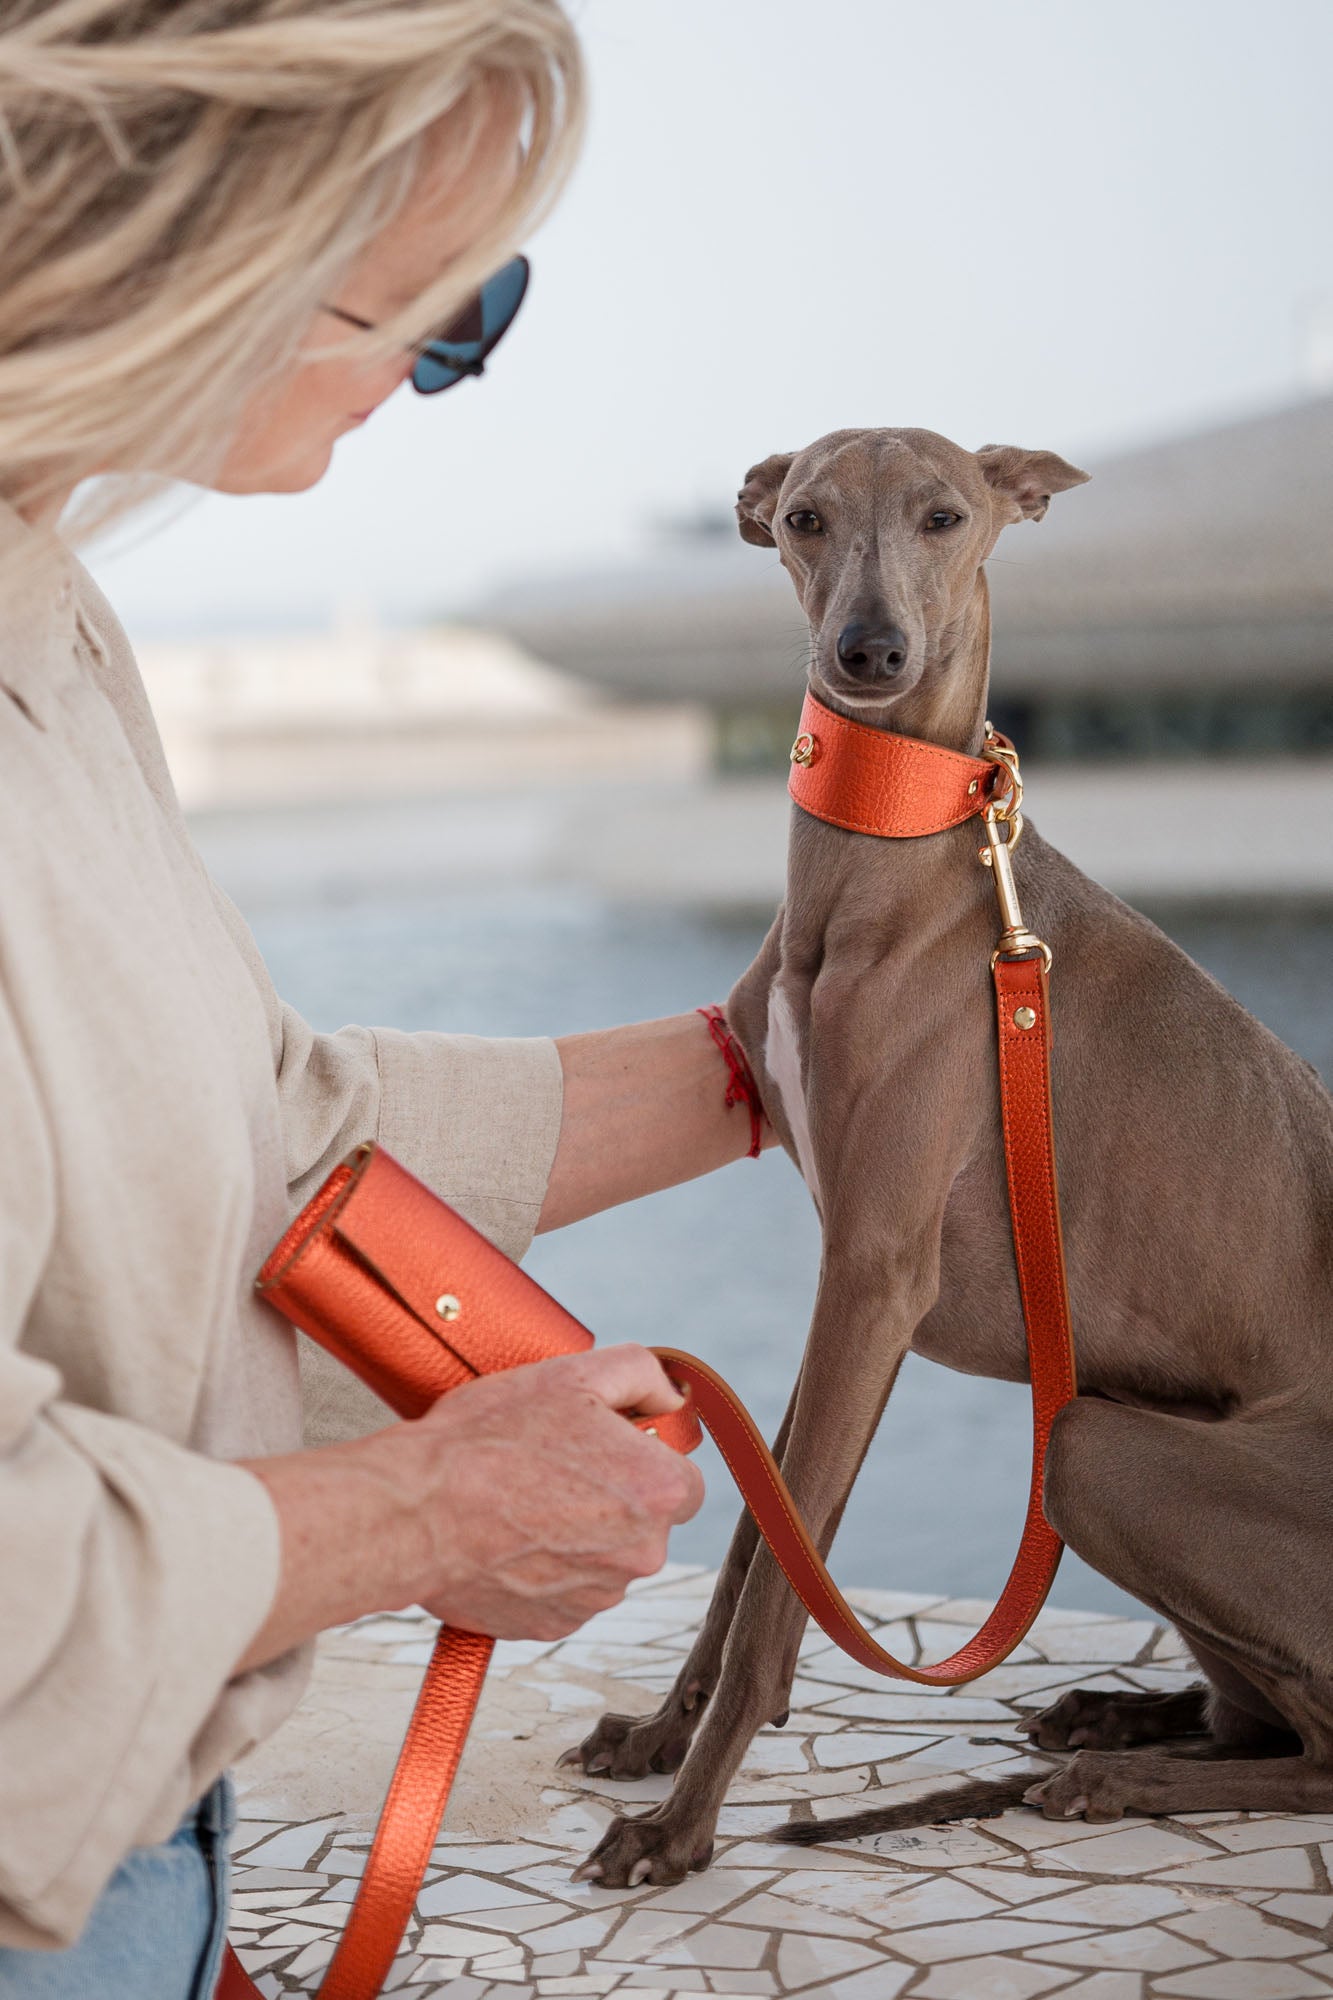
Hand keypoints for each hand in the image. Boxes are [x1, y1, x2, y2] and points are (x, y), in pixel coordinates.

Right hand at [401, 1345, 702, 1638]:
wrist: (416, 1510)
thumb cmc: (489, 1440)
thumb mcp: (572, 1374)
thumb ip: (643, 1375)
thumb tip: (672, 1398)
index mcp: (658, 1492)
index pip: (681, 1480)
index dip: (642, 1458)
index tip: (601, 1448)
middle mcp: (640, 1555)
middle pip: (642, 1521)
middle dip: (608, 1497)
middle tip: (549, 1467)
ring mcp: (596, 1597)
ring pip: (602, 1557)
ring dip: (574, 1533)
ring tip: (519, 1500)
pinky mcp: (552, 1625)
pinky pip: (564, 1590)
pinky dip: (542, 1567)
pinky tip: (506, 1537)